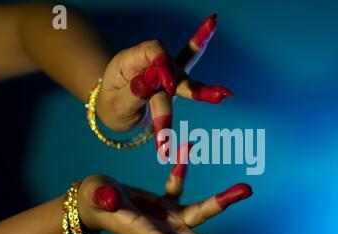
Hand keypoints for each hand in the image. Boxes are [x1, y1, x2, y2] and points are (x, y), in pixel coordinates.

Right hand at [77, 144, 253, 233]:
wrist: (94, 200)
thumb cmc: (91, 200)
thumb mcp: (93, 196)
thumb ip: (101, 197)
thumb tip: (109, 197)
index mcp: (143, 233)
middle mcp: (162, 229)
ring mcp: (167, 217)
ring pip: (200, 214)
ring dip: (222, 201)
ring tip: (246, 189)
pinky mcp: (167, 203)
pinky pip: (178, 185)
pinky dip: (182, 169)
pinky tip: (187, 148)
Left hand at [96, 14, 232, 153]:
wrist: (115, 108)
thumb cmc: (113, 106)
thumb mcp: (116, 104)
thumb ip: (134, 93)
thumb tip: (152, 83)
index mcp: (130, 62)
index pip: (151, 53)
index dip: (163, 66)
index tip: (169, 86)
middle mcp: (151, 62)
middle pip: (169, 64)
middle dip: (179, 77)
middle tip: (183, 89)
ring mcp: (166, 71)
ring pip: (185, 77)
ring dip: (202, 88)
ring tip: (223, 94)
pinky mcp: (176, 79)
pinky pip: (189, 61)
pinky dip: (201, 45)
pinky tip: (213, 22)